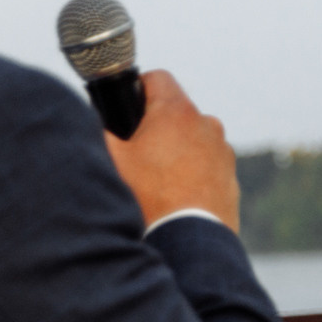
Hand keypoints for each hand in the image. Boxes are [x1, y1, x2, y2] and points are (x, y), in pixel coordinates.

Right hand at [107, 70, 239, 230]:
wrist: (187, 242)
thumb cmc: (148, 199)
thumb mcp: (112, 160)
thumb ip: (99, 131)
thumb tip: (91, 120)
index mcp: (177, 112)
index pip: (156, 78)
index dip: (137, 88)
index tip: (128, 108)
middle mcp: (206, 125)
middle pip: (175, 111)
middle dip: (156, 126)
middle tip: (137, 153)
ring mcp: (222, 152)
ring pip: (193, 139)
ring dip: (176, 150)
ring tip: (157, 180)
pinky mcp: (230, 178)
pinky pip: (207, 165)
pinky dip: (193, 173)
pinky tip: (176, 196)